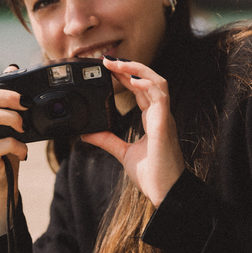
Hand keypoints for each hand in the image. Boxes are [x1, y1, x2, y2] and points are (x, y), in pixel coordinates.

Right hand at [0, 43, 28, 235]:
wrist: (3, 186)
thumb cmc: (7, 154)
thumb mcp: (11, 125)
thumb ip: (9, 103)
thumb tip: (13, 69)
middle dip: (6, 95)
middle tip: (25, 103)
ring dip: (12, 119)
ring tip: (23, 128)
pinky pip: (1, 142)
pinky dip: (17, 146)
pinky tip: (23, 152)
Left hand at [82, 57, 183, 207]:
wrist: (165, 193)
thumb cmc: (152, 175)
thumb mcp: (123, 153)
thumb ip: (107, 140)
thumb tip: (87, 134)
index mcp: (152, 119)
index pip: (141, 90)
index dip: (127, 76)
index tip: (109, 67)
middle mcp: (160, 115)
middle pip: (148, 81)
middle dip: (129, 67)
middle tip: (108, 60)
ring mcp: (164, 118)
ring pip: (157, 82)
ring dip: (138, 70)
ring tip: (118, 64)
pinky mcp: (164, 124)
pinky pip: (160, 97)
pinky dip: (148, 85)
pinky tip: (133, 80)